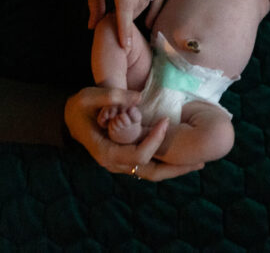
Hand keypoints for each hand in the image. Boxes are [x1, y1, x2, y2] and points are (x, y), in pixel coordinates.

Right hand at [65, 87, 202, 180]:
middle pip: (151, 172)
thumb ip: (112, 96)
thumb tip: (138, 97)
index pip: (139, 154)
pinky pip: (148, 166)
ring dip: (174, 169)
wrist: (69, 118)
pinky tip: (182, 157)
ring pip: (151, 173)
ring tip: (197, 162)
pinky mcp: (126, 159)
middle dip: (176, 168)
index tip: (167, 121)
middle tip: (200, 159)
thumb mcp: (89, 97)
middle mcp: (115, 163)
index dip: (155, 139)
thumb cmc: (80, 107)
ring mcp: (120, 164)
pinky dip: (165, 163)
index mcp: (106, 152)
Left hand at [84, 0, 166, 46]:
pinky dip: (153, 7)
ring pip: (147, 1)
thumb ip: (94, 1)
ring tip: (126, 10)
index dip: (124, 27)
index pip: (124, 6)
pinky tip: (147, 17)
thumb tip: (93, 26)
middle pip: (136, 6)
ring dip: (137, 11)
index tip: (125, 45)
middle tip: (116, 19)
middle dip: (126, 18)